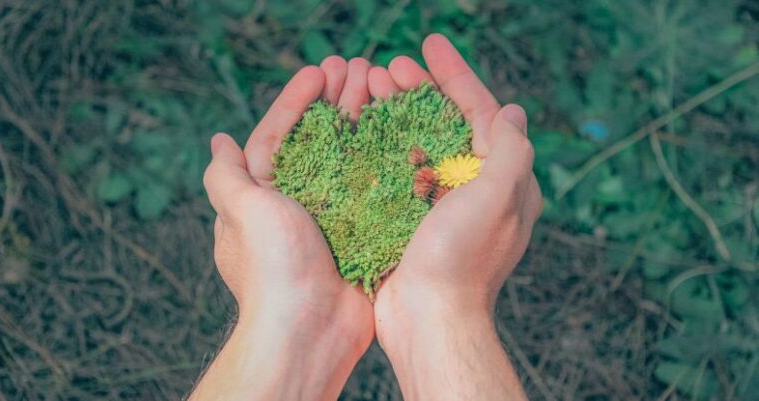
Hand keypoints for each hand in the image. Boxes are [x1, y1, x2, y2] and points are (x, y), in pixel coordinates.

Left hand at [190, 58, 373, 400]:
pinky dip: (385, 160)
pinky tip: (401, 134)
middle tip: (360, 69)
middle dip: (336, 103)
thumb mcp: (241, 212)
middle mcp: (296, 205)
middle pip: (318, 141)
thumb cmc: (273, 267)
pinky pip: (373, 188)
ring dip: (362, 122)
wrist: (310, 329)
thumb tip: (219, 141)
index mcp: (263, 196)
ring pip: (349, 159)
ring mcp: (330, 219)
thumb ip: (226, 175)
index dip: (298, 100)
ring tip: (382, 88)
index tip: (320, 71)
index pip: (278, 135)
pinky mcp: (360, 234)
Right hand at [369, 34, 541, 400]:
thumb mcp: (496, 198)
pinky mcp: (413, 219)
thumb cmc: (462, 259)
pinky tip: (361, 130)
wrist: (428, 319)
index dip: (457, 75)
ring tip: (368, 88)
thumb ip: (509, 150)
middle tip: (387, 67)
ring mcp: (442, 204)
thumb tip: (513, 111)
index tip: (429, 43)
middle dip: (419, 90)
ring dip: (396, 114)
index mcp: (503, 180)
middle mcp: (476, 188)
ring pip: (420, 144)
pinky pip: (399, 172)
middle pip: (447, 124)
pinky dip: (382, 147)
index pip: (482, 112)